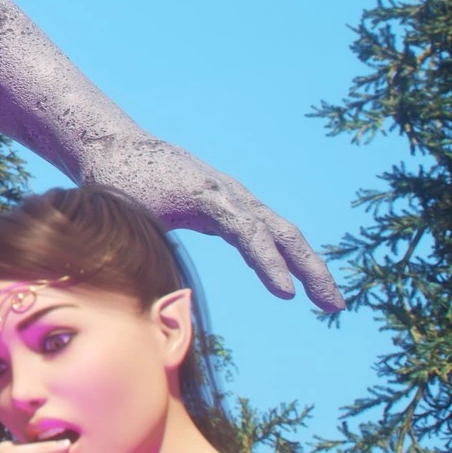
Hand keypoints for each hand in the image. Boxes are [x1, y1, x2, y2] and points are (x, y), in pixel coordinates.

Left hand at [85, 135, 343, 310]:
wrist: (117, 146)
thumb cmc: (117, 183)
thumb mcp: (127, 218)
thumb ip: (143, 252)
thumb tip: (150, 302)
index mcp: (206, 195)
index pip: (248, 232)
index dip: (267, 264)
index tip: (286, 294)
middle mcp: (229, 193)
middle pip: (281, 231)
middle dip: (311, 269)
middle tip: (334, 306)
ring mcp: (234, 197)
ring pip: (281, 231)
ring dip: (308, 266)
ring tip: (330, 304)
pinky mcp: (230, 205)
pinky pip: (266, 231)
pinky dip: (285, 255)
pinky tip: (296, 282)